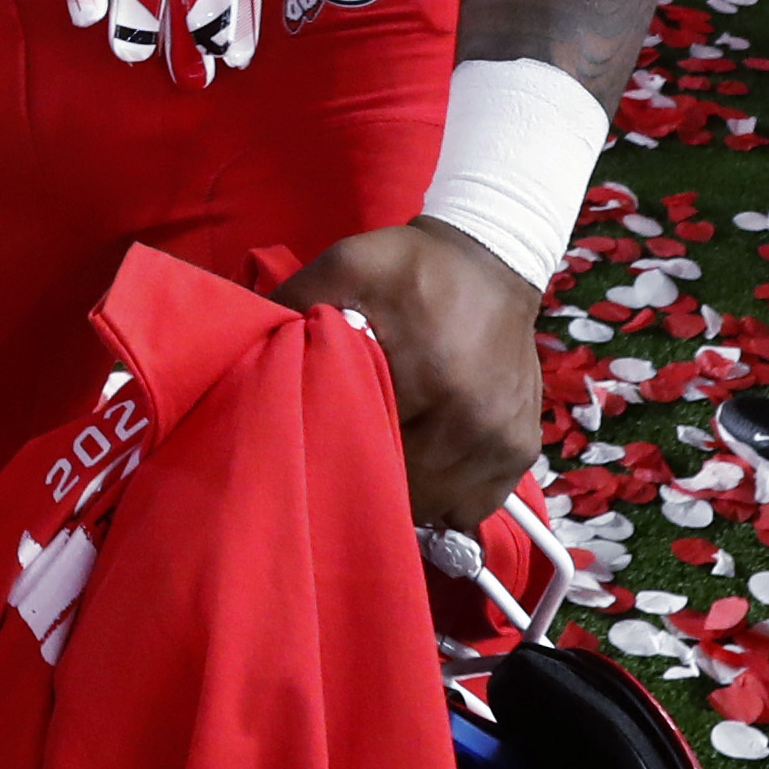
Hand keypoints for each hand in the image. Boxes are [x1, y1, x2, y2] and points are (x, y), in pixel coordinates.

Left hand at [275, 218, 547, 530]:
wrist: (489, 262)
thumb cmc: (410, 267)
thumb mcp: (345, 265)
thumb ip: (294, 304)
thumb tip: (246, 350)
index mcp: (430, 375)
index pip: (368, 449)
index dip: (335, 454)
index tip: (316, 447)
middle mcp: (473, 419)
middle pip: (405, 489)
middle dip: (370, 479)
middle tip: (346, 457)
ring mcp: (502, 441)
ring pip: (439, 506)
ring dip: (410, 492)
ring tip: (386, 458)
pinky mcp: (521, 451)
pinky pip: (476, 504)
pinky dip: (448, 494)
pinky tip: (425, 463)